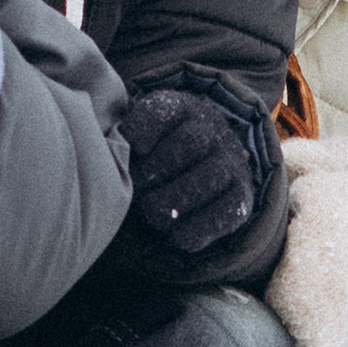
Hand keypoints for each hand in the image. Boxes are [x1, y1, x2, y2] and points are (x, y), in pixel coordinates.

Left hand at [124, 83, 278, 255]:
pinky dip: (202, 227)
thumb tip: (106, 155)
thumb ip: (120, 142)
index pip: (164, 111)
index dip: (144, 129)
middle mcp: (211, 130)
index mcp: (179, 110)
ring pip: (211, 175)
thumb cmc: (153, 156)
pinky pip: (229, 210)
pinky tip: (178, 236)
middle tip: (138, 190)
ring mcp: (230, 161)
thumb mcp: (137, 138)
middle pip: (189, 143)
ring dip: (176, 200)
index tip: (133, 149)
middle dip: (157, 170)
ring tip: (152, 214)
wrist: (201, 168)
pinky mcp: (241, 196)